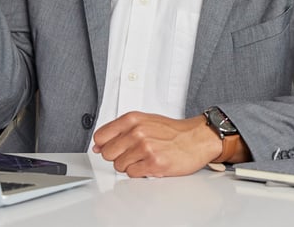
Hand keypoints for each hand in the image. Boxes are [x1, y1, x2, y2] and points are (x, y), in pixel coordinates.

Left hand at [91, 111, 221, 177]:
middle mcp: (137, 132)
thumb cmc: (171, 131)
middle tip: (131, 153)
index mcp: (132, 119)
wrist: (196, 138)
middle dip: (117, 156)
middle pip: (107, 153)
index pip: (100, 136)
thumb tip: (97, 145)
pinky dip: (139, 172)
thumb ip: (119, 130)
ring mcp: (145, 148)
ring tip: (142, 158)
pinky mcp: (154, 163)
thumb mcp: (143, 121)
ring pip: (119, 165)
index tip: (109, 147)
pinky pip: (132, 174)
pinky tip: (148, 164)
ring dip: (129, 165)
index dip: (103, 145)